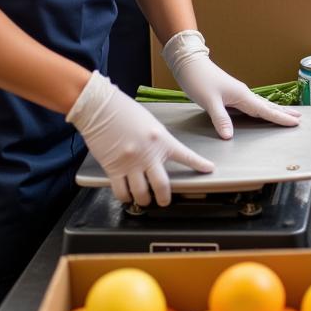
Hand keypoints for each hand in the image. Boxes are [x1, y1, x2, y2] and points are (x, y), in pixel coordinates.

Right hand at [67, 72, 213, 206]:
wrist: (101, 108)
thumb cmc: (124, 112)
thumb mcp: (150, 124)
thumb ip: (158, 141)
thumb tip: (159, 155)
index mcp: (161, 140)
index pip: (186, 155)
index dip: (199, 164)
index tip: (209, 169)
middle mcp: (148, 154)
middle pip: (162, 185)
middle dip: (165, 198)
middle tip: (164, 201)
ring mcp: (130, 164)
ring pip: (141, 193)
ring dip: (144, 200)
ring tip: (144, 199)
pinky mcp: (113, 169)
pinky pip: (121, 191)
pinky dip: (125, 196)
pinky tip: (127, 195)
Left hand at [163, 30, 299, 138]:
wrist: (190, 64)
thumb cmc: (199, 80)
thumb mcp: (209, 101)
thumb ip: (220, 119)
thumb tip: (229, 137)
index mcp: (242, 95)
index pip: (265, 110)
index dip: (281, 117)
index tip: (296, 122)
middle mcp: (243, 94)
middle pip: (268, 106)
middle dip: (283, 113)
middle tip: (299, 119)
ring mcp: (238, 93)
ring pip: (261, 105)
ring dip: (274, 111)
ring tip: (287, 115)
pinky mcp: (231, 94)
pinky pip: (252, 105)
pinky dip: (261, 109)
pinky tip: (261, 112)